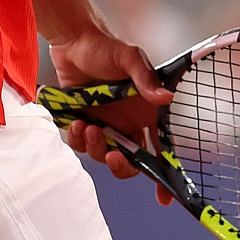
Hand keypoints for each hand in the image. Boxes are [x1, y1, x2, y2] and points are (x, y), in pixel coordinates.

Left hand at [51, 30, 176, 205]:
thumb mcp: (130, 58)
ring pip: (104, 156)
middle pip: (131, 162)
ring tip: (89, 126)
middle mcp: (128, 124)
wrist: (73, 41)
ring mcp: (105, 125)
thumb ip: (145, 79)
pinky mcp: (83, 124)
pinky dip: (80, 141)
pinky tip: (78, 122)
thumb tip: (166, 97)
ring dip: (97, 148)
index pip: (161, 149)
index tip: (164, 198)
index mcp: (146, 113)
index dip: (163, 176)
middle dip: (121, 165)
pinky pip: (82, 146)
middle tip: (113, 153)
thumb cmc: (107, 47)